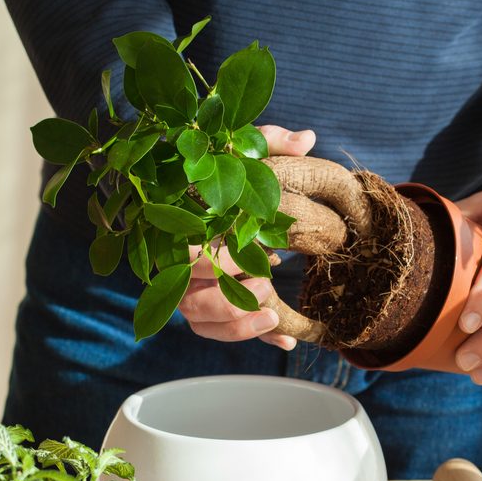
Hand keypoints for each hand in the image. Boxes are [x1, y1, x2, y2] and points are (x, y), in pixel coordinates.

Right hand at [177, 125, 315, 349]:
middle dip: (231, 301)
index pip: (188, 258)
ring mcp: (187, 290)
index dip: (222, 263)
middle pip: (191, 302)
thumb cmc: (216, 171)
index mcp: (178, 230)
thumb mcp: (238, 151)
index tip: (259, 251)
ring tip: (274, 316)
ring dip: (239, 326)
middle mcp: (174, 266)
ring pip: (201, 324)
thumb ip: (266, 142)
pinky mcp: (205, 307)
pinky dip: (255, 338)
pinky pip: (223, 331)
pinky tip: (287, 340)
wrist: (191, 193)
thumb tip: (307, 140)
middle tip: (268, 285)